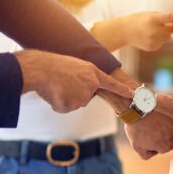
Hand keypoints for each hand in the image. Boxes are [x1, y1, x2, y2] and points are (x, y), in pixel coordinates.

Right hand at [14, 50, 133, 112]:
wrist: (40, 69)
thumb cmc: (53, 65)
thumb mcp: (74, 66)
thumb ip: (83, 78)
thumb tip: (82, 94)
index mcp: (92, 73)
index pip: (111, 83)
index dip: (122, 89)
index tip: (132, 94)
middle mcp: (91, 85)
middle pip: (85, 97)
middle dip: (73, 93)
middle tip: (61, 82)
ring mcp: (83, 96)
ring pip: (74, 103)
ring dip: (63, 98)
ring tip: (55, 86)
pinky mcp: (73, 105)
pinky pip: (64, 108)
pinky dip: (57, 103)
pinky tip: (52, 93)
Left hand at [123, 92, 172, 158]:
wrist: (136, 108)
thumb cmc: (136, 129)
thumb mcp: (137, 147)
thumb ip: (147, 155)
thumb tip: (154, 152)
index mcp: (168, 146)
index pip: (164, 146)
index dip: (155, 142)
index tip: (147, 135)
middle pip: (170, 134)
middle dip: (162, 131)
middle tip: (150, 125)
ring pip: (172, 122)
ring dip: (165, 120)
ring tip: (152, 116)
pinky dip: (168, 110)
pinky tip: (158, 109)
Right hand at [125, 11, 172, 51]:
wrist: (125, 31)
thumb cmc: (139, 20)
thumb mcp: (150, 14)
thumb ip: (163, 17)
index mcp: (153, 19)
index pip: (170, 17)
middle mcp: (154, 30)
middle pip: (172, 30)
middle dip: (169, 27)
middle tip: (160, 25)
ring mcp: (154, 40)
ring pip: (168, 38)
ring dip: (164, 34)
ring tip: (152, 31)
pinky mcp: (153, 47)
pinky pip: (162, 43)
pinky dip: (159, 40)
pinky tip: (149, 37)